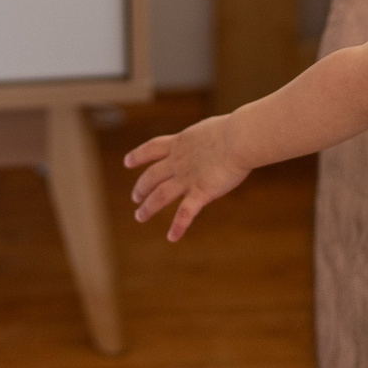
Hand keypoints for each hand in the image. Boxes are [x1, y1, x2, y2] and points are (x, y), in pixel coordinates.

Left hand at [123, 116, 252, 241]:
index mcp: (181, 143)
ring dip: (148, 208)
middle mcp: (179, 162)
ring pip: (160, 196)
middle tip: (135, 197)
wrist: (240, 139)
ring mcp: (187, 178)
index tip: (127, 162)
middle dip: (141, 187)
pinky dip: (177, 227)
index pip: (152, 149)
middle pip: (152, 176)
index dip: (138, 156)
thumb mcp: (212, 130)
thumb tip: (214, 140)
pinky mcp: (201, 193)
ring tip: (140, 216)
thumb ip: (207, 139)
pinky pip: (185, 213)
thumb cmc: (236, 130)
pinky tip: (172, 238)